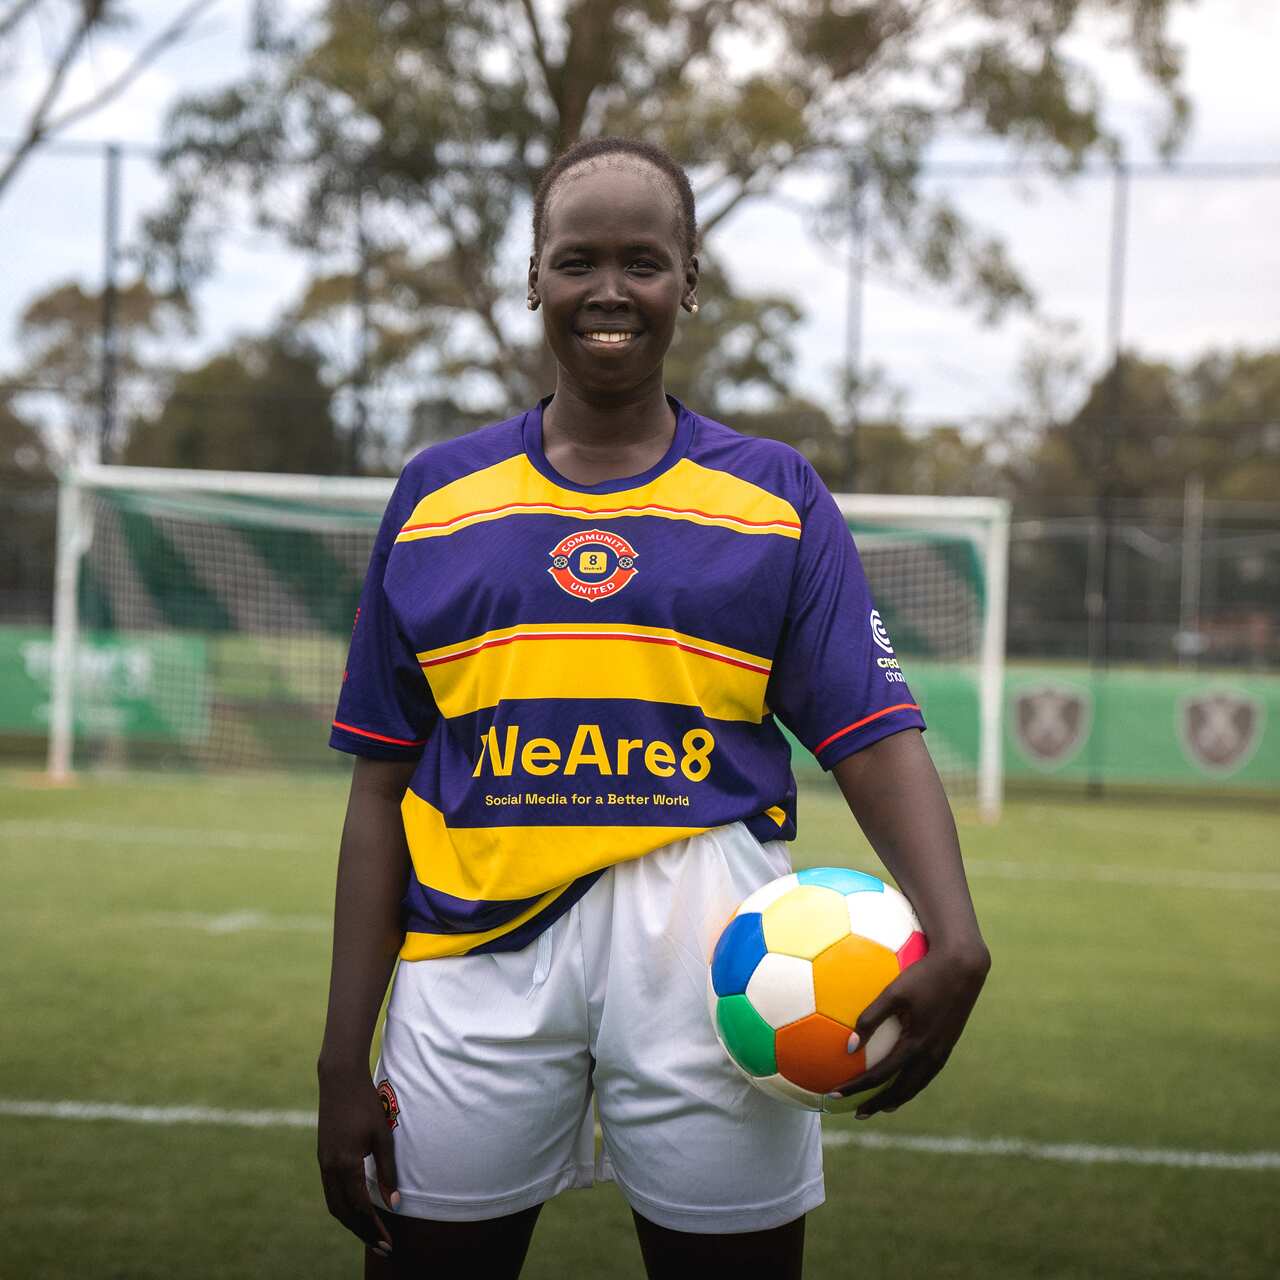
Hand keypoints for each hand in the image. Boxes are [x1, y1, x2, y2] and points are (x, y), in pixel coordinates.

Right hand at [317, 1070, 399, 1258]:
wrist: (339, 1080)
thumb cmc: (366, 1103)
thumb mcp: (382, 1136)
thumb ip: (387, 1171)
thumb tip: (394, 1204)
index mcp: (345, 1164)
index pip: (359, 1207)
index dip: (374, 1227)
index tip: (389, 1242)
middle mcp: (330, 1168)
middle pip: (344, 1213)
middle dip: (363, 1232)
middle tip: (382, 1246)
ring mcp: (323, 1163)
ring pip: (334, 1205)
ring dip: (351, 1222)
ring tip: (370, 1234)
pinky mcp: (323, 1158)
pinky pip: (331, 1192)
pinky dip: (343, 1207)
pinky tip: (356, 1210)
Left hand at [831, 941, 989, 1118]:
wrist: (963, 967)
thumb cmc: (923, 975)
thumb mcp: (893, 992)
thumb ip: (870, 1018)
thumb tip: (848, 1047)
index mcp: (916, 1045)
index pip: (880, 1075)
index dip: (856, 1087)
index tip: (835, 1093)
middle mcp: (931, 1055)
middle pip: (901, 1090)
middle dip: (879, 1103)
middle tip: (859, 1112)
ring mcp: (942, 1052)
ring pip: (917, 1085)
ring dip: (898, 1098)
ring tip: (882, 1105)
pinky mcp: (948, 1045)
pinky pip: (927, 1074)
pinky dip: (912, 1084)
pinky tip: (904, 1078)